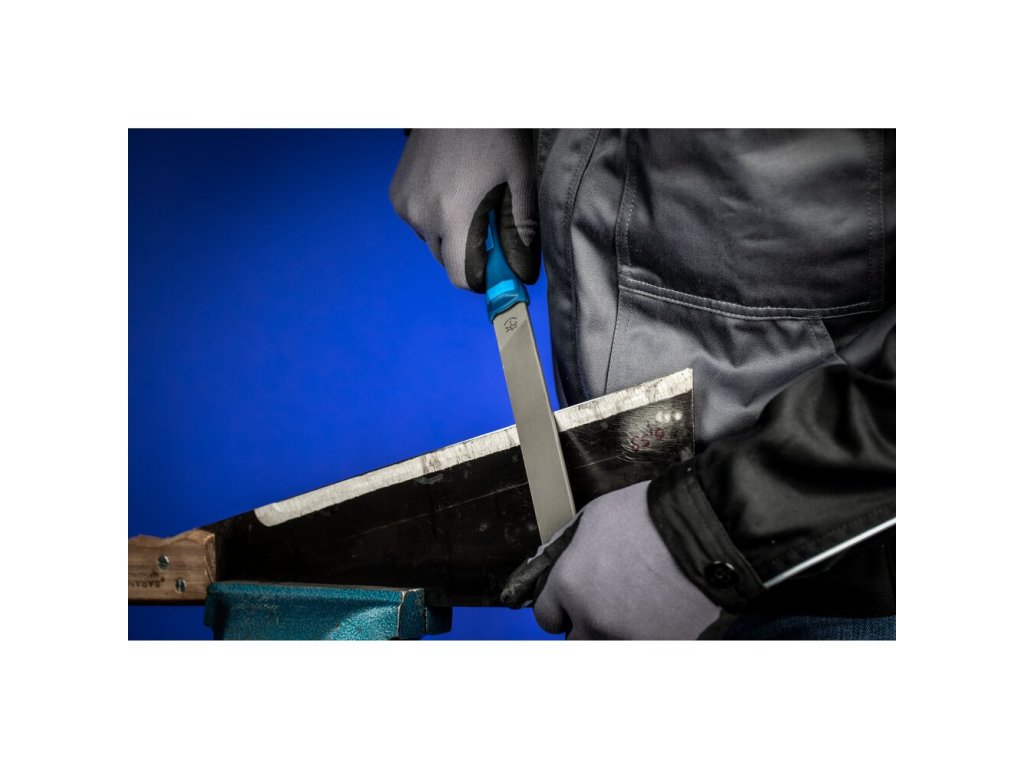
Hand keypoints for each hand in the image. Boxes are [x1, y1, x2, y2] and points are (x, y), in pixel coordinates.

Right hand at [388, 129, 539, 291]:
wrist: (459, 97)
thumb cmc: (497, 134)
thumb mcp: (520, 182)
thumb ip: (521, 234)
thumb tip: (522, 276)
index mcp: (455, 216)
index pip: (462, 278)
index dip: (484, 278)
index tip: (499, 266)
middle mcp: (423, 215)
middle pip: (449, 261)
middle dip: (471, 252)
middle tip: (490, 220)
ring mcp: (406, 205)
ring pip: (435, 242)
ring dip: (453, 233)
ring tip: (470, 195)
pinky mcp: (397, 195)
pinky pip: (421, 223)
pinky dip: (437, 216)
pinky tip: (450, 187)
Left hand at [501, 481, 720, 638]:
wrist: (703, 530)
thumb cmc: (650, 516)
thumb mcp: (593, 517)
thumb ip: (566, 549)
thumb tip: (549, 564)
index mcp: (569, 585)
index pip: (546, 616)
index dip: (558, 605)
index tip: (570, 600)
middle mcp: (592, 617)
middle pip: (574, 641)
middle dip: (582, 626)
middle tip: (601, 605)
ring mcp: (626, 636)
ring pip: (607, 646)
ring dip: (614, 632)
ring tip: (634, 605)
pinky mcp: (659, 645)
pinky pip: (642, 646)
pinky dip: (646, 634)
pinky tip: (658, 610)